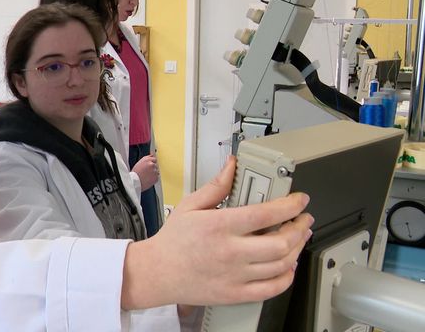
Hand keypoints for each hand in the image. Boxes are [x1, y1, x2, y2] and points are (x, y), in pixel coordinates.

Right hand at [121, 157, 313, 309]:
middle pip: (280, 242)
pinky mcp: (235, 294)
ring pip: (280, 265)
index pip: (265, 214)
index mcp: (219, 226)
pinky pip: (271, 289)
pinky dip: (286, 277)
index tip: (299, 200)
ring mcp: (234, 276)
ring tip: (298, 238)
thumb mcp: (191, 205)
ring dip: (297, 249)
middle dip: (300, 227)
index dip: (290, 205)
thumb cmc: (173, 241)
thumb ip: (217, 186)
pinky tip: (287, 266)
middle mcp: (230, 252)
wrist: (157, 273)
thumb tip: (232, 167)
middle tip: (303, 219)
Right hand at [131, 154, 158, 190]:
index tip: (150, 166)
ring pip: (156, 172)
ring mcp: (155, 171)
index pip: (154, 159)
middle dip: (152, 169)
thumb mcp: (139, 163)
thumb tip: (152, 155)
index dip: (152, 163)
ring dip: (153, 174)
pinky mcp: (156, 177)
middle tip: (147, 172)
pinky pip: (156, 177)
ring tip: (146, 176)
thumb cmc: (134, 173)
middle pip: (155, 165)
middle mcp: (152, 164)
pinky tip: (148, 179)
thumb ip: (147, 159)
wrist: (134, 182)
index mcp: (147, 159)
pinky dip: (153, 179)